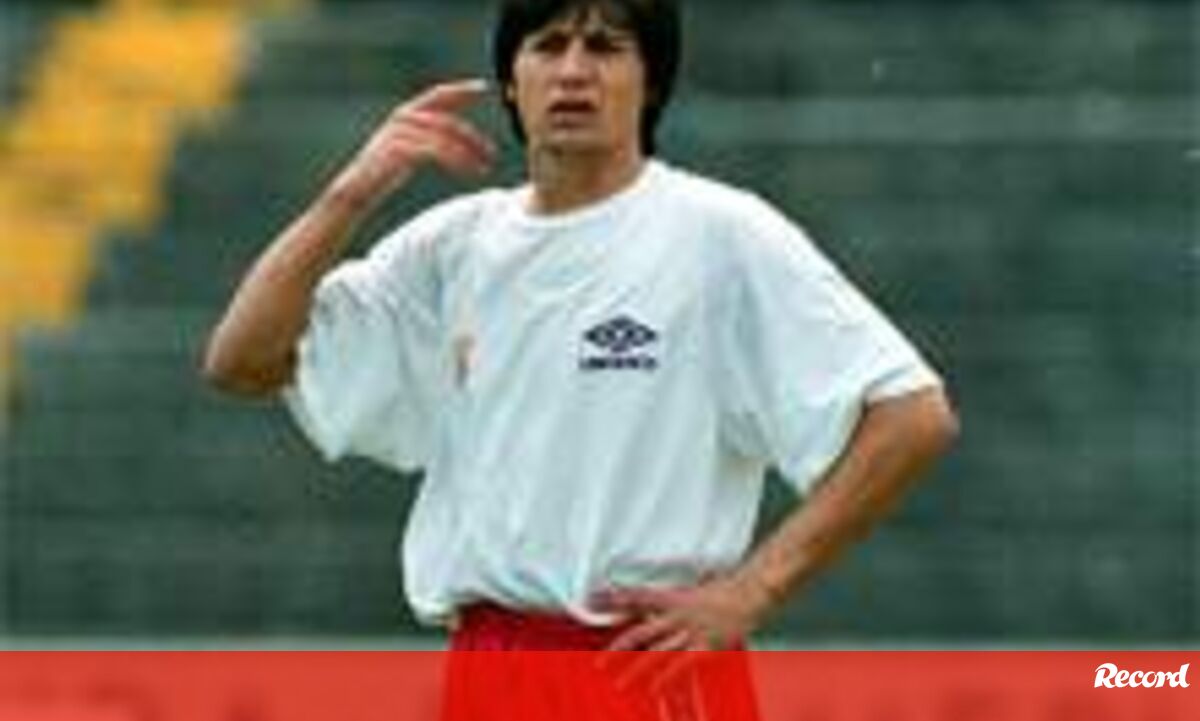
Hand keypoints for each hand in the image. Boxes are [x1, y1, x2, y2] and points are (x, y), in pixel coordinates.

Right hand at [332, 78, 495, 206]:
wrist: (356, 191)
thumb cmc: (384, 173)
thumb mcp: (410, 148)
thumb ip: (429, 136)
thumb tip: (457, 135)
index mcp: (405, 114)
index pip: (438, 94)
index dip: (461, 89)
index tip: (484, 87)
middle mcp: (402, 118)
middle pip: (448, 121)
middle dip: (473, 137)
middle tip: (492, 154)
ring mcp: (399, 133)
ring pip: (445, 138)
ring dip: (469, 153)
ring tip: (484, 168)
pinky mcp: (399, 150)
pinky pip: (436, 151)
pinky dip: (457, 161)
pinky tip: (468, 171)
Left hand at [590, 573, 773, 691]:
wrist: (753, 590)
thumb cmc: (727, 589)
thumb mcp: (695, 588)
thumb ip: (677, 595)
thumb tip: (664, 596)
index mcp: (674, 597)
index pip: (637, 597)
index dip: (613, 598)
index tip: (592, 600)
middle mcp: (678, 614)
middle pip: (642, 631)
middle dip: (620, 647)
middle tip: (600, 662)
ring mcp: (692, 631)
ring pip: (658, 652)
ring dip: (637, 669)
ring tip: (620, 683)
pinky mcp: (707, 645)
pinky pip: (683, 664)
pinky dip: (668, 678)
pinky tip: (655, 689)